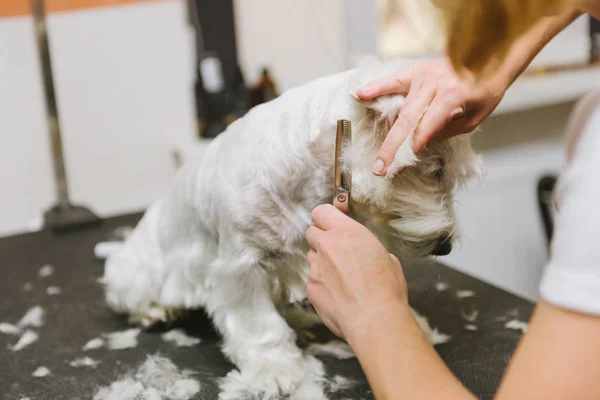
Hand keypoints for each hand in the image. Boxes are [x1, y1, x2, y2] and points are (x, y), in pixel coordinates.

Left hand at [305, 204, 408, 340]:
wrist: (374, 320)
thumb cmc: (386, 289)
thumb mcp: (386, 257)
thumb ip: (367, 249)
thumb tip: (365, 254)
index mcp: (347, 232)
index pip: (321, 212)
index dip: (325, 217)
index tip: (332, 224)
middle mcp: (327, 246)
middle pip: (311, 232)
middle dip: (321, 238)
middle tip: (336, 251)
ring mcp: (316, 267)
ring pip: (311, 256)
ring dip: (322, 262)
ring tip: (341, 277)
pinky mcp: (311, 287)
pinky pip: (312, 279)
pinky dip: (322, 283)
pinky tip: (338, 295)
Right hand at [357, 58, 506, 175]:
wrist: (490, 58)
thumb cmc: (483, 92)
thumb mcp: (472, 119)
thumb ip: (444, 130)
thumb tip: (418, 145)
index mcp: (452, 97)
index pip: (426, 128)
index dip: (412, 148)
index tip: (399, 168)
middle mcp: (434, 85)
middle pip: (407, 121)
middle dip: (392, 148)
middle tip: (380, 169)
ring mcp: (422, 76)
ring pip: (399, 108)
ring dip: (386, 134)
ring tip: (376, 156)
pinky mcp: (415, 70)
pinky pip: (392, 81)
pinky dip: (376, 88)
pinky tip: (360, 94)